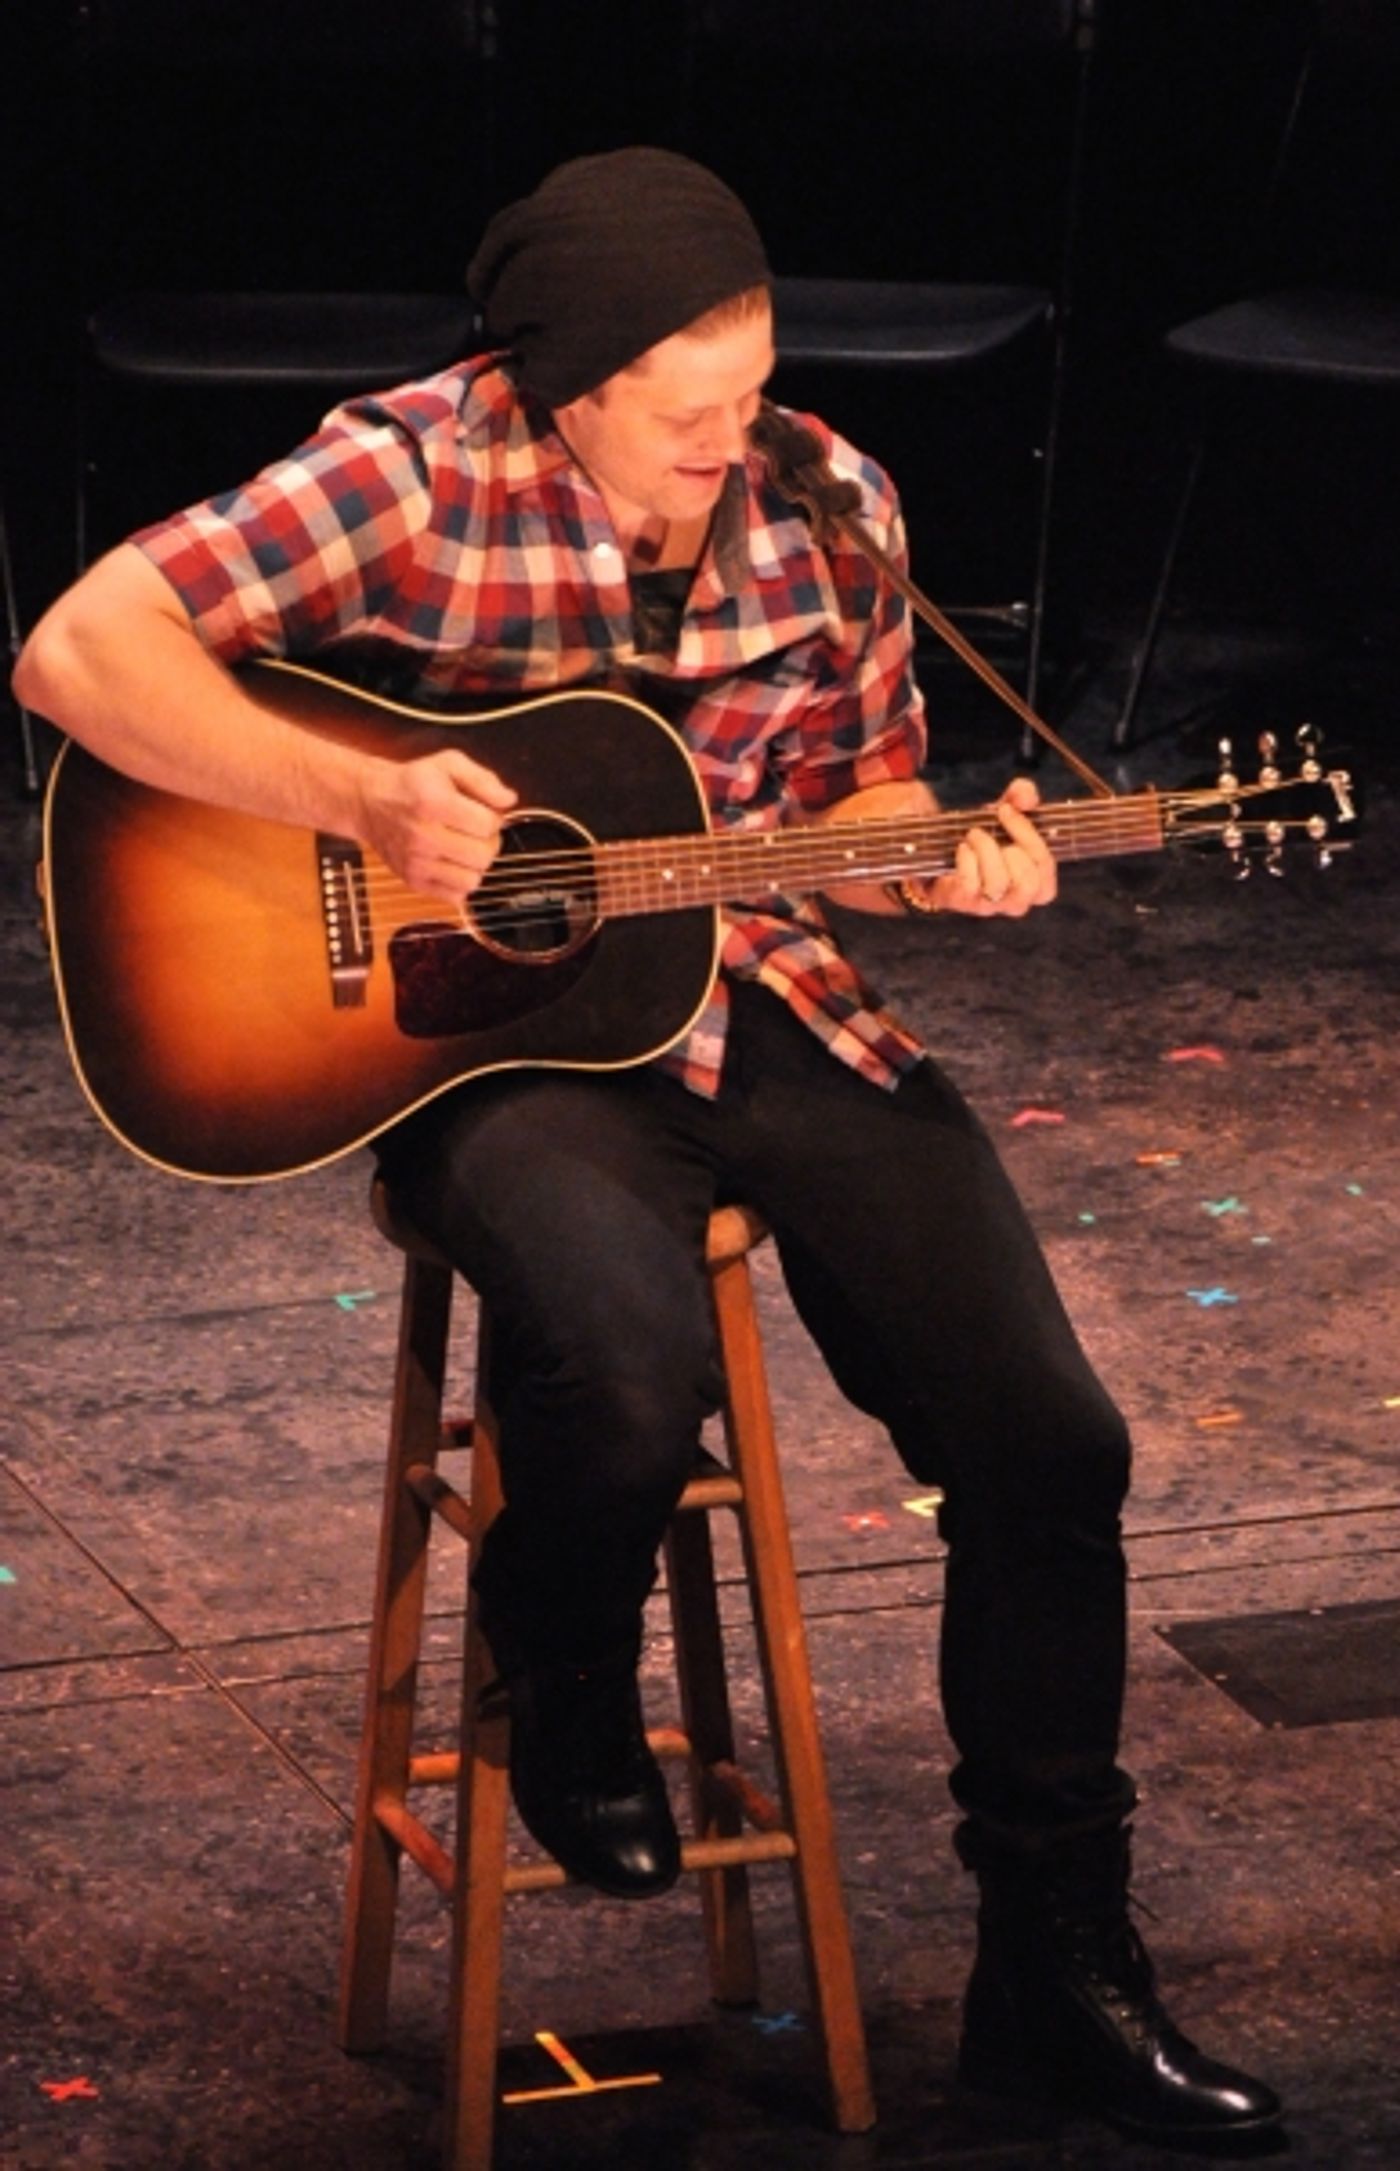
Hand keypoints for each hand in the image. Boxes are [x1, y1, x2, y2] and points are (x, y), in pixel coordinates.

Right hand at [358, 746, 516, 903]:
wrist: (371, 802)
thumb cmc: (413, 782)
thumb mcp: (448, 764)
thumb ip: (483, 779)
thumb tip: (509, 800)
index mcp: (434, 802)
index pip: (488, 825)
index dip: (493, 818)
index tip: (482, 813)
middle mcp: (423, 835)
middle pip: (484, 855)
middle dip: (488, 842)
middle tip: (476, 832)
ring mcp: (417, 862)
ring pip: (473, 880)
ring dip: (476, 865)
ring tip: (465, 848)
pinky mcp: (413, 881)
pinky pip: (456, 896)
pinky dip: (461, 882)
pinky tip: (452, 863)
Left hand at [933, 776, 1056, 917]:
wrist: (944, 858)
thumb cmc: (987, 840)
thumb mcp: (1006, 815)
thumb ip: (1020, 798)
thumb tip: (1025, 794)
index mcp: (1038, 884)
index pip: (1045, 866)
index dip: (1029, 836)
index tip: (1005, 810)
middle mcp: (1017, 901)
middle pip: (1028, 882)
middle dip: (1010, 849)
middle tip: (990, 830)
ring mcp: (991, 905)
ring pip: (999, 883)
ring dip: (986, 850)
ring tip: (973, 836)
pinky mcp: (964, 903)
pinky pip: (971, 885)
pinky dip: (966, 860)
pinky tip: (962, 848)